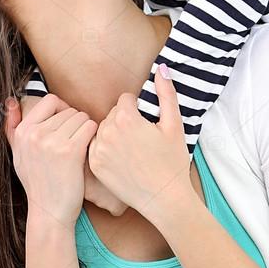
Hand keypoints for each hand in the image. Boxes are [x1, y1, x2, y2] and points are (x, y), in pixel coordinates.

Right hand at [4, 93, 96, 228]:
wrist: (49, 212)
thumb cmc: (37, 183)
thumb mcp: (18, 155)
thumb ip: (13, 128)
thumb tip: (11, 101)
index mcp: (22, 132)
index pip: (50, 100)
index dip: (63, 109)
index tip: (67, 124)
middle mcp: (34, 134)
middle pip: (69, 110)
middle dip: (76, 123)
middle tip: (75, 142)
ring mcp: (51, 142)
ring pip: (82, 117)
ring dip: (86, 130)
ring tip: (81, 147)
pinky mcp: (70, 151)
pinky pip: (90, 128)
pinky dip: (94, 137)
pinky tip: (88, 150)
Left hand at [87, 66, 193, 224]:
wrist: (165, 199)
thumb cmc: (172, 162)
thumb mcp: (174, 124)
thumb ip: (166, 94)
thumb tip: (161, 68)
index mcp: (126, 118)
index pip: (125, 100)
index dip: (139, 111)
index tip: (147, 125)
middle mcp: (107, 132)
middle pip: (113, 114)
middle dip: (125, 121)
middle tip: (141, 139)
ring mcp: (98, 150)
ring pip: (103, 129)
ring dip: (114, 134)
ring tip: (131, 150)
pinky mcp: (94, 166)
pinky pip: (95, 146)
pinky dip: (105, 149)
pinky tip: (121, 160)